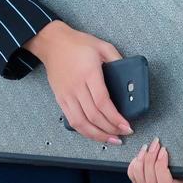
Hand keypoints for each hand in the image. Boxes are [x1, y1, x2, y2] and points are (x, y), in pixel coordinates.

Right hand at [24, 21, 130, 144]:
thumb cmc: (78, 44)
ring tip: (111, 139)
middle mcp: (76, 87)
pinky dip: (84, 131)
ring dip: (97, 135)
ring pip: (81, 123)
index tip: (126, 125)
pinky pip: (72, 120)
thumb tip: (129, 76)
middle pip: (93, 116)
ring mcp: (67, 95)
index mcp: (89, 73)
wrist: (52, 43)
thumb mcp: (102, 46)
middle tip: (124, 133)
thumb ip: (117, 59)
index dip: (115, 118)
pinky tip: (94, 133)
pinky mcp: (60, 99)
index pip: (103, 102)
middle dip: (110, 129)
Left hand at [128, 113, 182, 182]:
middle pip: (151, 182)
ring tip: (147, 147)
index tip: (164, 150)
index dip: (160, 168)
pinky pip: (134, 180)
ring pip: (141, 182)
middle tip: (155, 143)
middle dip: (149, 160)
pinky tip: (139, 156)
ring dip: (141, 162)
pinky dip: (133, 168)